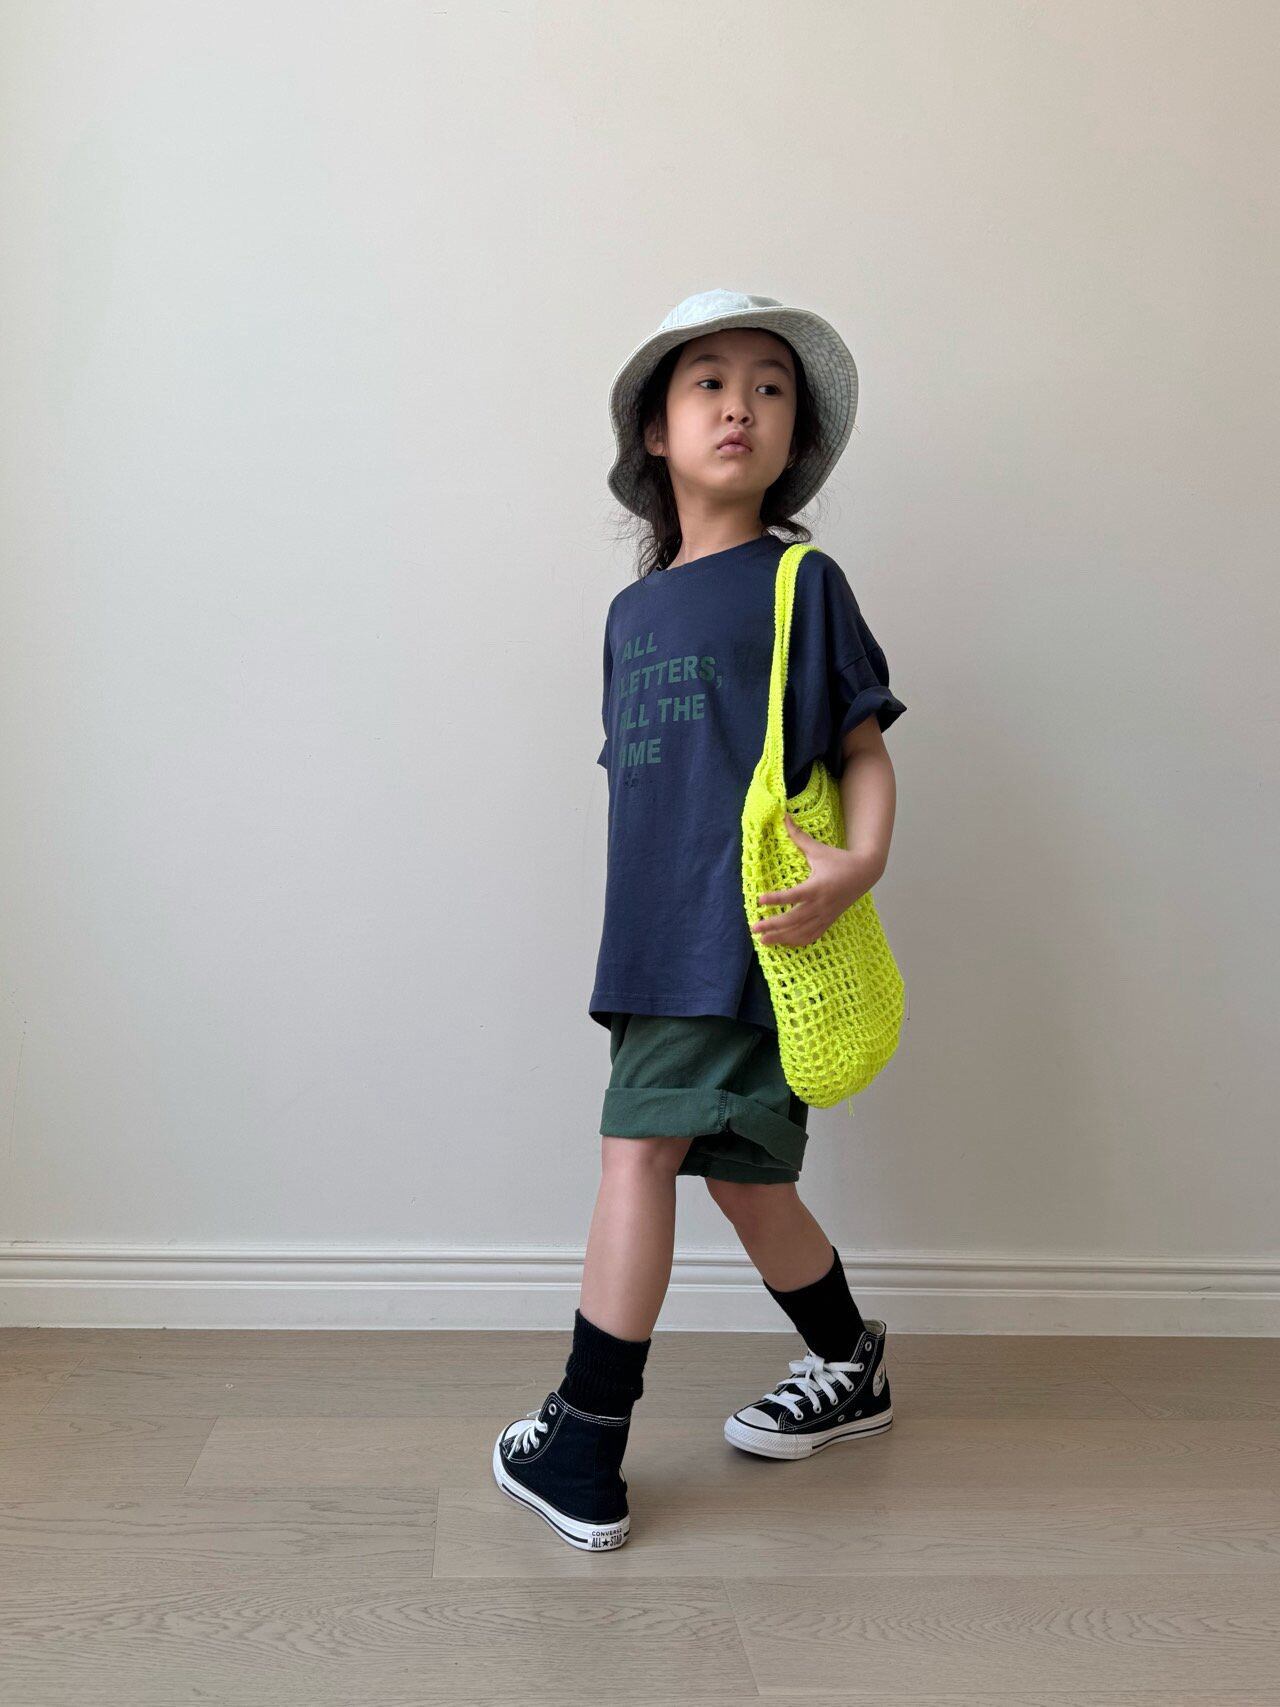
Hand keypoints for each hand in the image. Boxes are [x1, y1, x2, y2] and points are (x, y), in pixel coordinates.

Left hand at [750, 815, 880, 946]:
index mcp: (818, 886)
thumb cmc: (840, 859)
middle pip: (794, 919)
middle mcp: (821, 904)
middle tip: (754, 927)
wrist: (865, 873)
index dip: (777, 899)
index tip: (759, 899)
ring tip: (763, 941)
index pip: (794, 895)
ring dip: (781, 937)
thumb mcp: (819, 849)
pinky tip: (783, 943)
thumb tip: (784, 817)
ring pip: (801, 931)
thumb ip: (799, 837)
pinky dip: (797, 941)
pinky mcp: (829, 921)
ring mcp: (826, 915)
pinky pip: (812, 936)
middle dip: (773, 925)